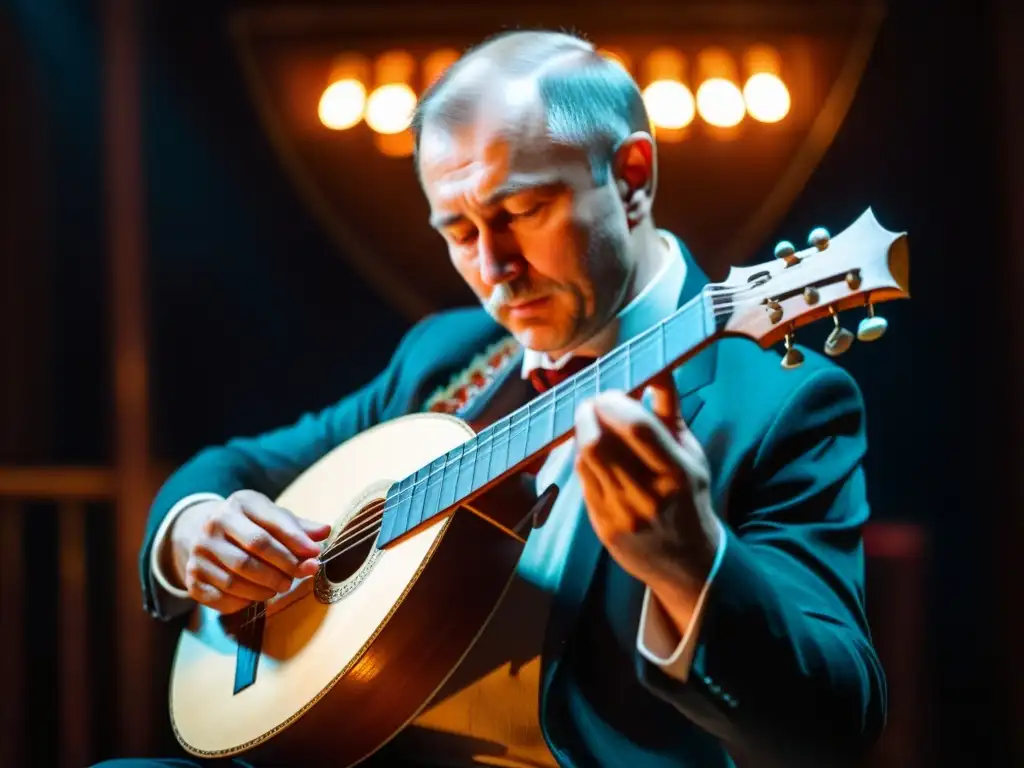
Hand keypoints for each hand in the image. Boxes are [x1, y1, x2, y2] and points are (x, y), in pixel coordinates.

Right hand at [166, 490, 331, 613]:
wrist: (205, 533)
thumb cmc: (251, 526)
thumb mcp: (273, 517)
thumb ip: (299, 527)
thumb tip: (325, 531)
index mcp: (239, 504)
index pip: (270, 526)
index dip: (296, 542)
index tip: (316, 554)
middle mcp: (214, 525)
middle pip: (253, 552)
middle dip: (283, 566)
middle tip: (301, 575)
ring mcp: (199, 552)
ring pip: (237, 578)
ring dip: (265, 588)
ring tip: (281, 586)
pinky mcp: (192, 578)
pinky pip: (221, 597)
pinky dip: (244, 601)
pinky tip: (259, 595)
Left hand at [574, 372, 720, 596]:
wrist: (687, 561)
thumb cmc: (689, 496)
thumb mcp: (691, 453)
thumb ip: (670, 411)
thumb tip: (657, 369)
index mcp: (678, 473)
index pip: (639, 428)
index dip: (615, 403)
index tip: (609, 391)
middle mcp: (649, 496)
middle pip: (601, 444)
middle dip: (589, 413)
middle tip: (592, 402)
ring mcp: (623, 514)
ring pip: (586, 460)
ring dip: (583, 432)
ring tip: (590, 421)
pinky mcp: (603, 527)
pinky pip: (582, 480)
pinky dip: (582, 457)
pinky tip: (591, 450)